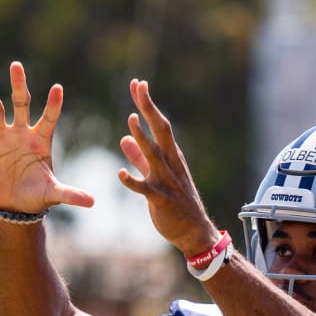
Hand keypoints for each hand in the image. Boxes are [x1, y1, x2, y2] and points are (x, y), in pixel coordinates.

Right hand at [0, 61, 93, 215]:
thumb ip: (70, 194)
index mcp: (40, 140)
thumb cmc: (36, 196)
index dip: (53, 105)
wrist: (13, 206)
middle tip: (17, 65)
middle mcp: (21, 134)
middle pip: (20, 104)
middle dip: (18, 86)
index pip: (49, 118)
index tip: (58, 88)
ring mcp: (1, 139)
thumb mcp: (53, 194)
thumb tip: (93, 202)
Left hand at [117, 78, 221, 258]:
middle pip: (160, 130)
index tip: (138, 84)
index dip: (147, 104)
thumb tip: (124, 138)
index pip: (159, 124)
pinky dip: (133, 181)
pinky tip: (120, 174)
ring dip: (143, 138)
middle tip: (138, 86)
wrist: (194, 231)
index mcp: (171, 156)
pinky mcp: (161, 200)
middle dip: (149, 108)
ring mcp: (167, 181)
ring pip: (154, 156)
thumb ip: (139, 157)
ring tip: (131, 120)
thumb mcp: (156, 175)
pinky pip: (145, 189)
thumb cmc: (176, 203)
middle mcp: (170, 164)